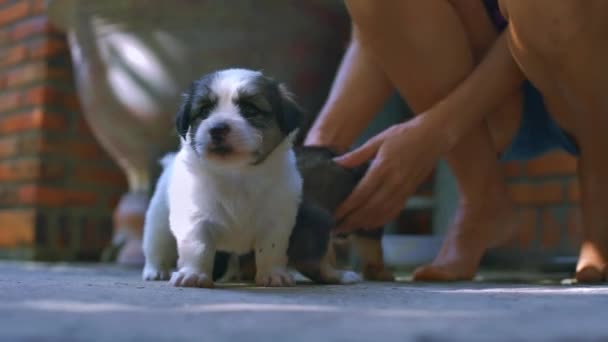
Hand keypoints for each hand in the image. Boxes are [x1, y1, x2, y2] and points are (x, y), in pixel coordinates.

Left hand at [333, 115, 442, 232]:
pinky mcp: (409, 193)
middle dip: (351, 220)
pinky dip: (379, 221)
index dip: (346, 207)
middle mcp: (394, 182)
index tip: (332, 214)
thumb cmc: (403, 135)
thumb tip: (336, 163)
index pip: (361, 193)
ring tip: (347, 229)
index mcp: (383, 167)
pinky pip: (393, 212)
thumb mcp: (378, 139)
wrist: (434, 137)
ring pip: (381, 213)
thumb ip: (357, 155)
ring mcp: (403, 190)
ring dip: (363, 224)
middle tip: (335, 228)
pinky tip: (367, 225)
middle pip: (370, 208)